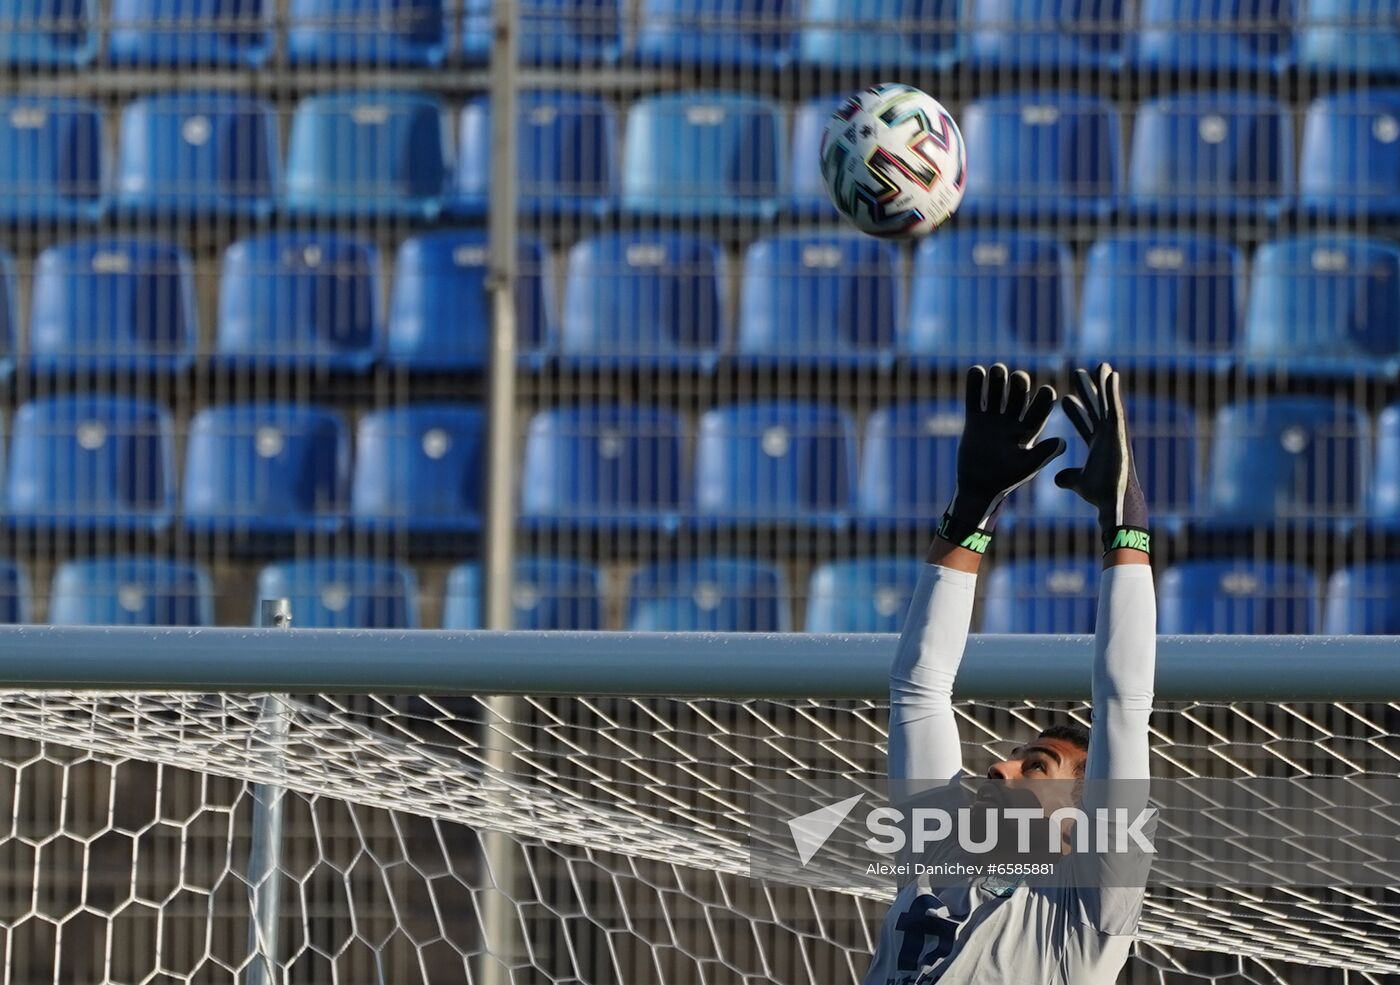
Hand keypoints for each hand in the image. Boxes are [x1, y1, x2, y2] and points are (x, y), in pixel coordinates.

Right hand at [946, 364, 1064, 530]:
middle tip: (1019, 376)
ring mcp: (993, 420)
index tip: (1048, 390)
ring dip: (998, 381)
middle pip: (1017, 397)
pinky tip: (976, 370)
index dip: (1043, 401)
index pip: (1039, 411)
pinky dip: (975, 386)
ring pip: (997, 394)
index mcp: (1029, 432)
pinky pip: (975, 400)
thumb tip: (1063, 443)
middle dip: (1019, 386)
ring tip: (998, 369)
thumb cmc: (1006, 480)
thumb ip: (1043, 454)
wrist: (978, 487)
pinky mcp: (975, 421)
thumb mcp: (1027, 467)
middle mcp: (1013, 422)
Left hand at [1054, 363, 1149, 551]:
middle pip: (1095, 408)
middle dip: (1087, 392)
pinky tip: (1110, 373)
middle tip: (1077, 374)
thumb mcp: (1079, 483)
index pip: (1084, 423)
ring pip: (1106, 402)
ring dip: (1102, 384)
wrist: (1113, 499)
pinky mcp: (1118, 431)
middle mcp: (1106, 435)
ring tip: (1099, 365)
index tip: (1065, 399)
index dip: (1076, 412)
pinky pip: (1115, 406)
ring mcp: (1113, 432)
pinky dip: (1112, 390)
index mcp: (1097, 445)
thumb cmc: (1101, 494)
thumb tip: (1057, 479)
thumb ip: (1069, 478)